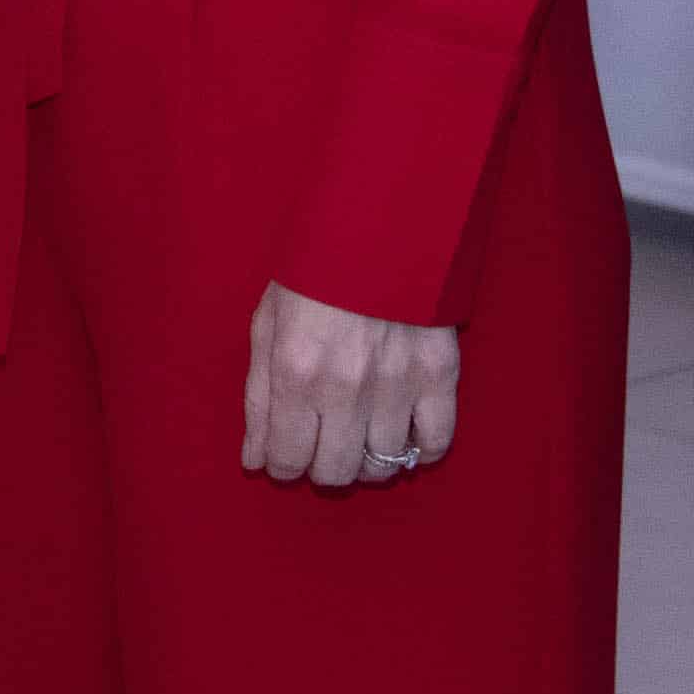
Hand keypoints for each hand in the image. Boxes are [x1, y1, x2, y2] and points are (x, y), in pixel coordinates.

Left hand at [244, 281, 457, 490]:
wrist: (379, 221)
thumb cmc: (313, 271)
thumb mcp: (266, 324)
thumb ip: (258, 398)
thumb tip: (255, 459)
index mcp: (295, 372)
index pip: (288, 460)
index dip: (284, 466)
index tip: (289, 454)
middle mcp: (345, 388)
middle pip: (335, 472)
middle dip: (322, 467)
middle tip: (324, 445)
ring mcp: (396, 384)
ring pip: (382, 463)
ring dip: (367, 461)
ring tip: (361, 436)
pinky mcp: (438, 373)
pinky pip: (435, 441)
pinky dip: (419, 449)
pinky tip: (404, 435)